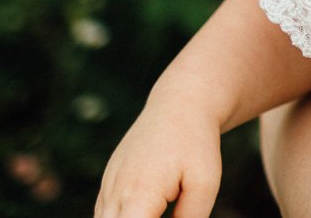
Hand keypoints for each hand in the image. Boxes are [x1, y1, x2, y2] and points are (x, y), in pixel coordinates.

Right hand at [95, 103, 222, 217]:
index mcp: (139, 193)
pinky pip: (105, 215)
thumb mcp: (205, 183)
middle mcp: (116, 191)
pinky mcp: (108, 183)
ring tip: (162, 205)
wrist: (179, 104)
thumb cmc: (196, 143)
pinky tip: (148, 209)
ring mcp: (108, 186)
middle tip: (163, 214)